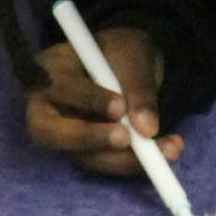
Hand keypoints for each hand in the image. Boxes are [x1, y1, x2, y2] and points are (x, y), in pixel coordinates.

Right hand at [25, 28, 178, 180]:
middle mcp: (46, 106)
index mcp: (49, 70)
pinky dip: (135, 162)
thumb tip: (146, 129)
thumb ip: (138, 88)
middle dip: (91, 140)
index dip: (87, 100)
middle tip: (127, 140)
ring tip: (169, 149)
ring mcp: (63, 133)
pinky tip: (168, 151)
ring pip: (83, 156)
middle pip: (51, 133)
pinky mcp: (83, 152)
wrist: (128, 66)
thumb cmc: (121, 52)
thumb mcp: (133, 55)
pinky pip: (104, 163)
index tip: (119, 108)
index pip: (59, 87)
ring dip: (125, 159)